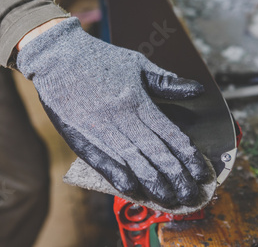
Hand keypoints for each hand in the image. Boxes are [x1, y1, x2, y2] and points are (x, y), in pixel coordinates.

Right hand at [17, 17, 209, 205]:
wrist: (56, 57)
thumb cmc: (99, 59)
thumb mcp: (136, 63)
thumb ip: (166, 81)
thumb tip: (196, 89)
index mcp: (137, 100)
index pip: (169, 134)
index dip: (188, 156)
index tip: (201, 171)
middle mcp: (121, 118)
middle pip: (155, 153)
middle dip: (176, 177)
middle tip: (192, 194)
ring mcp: (99, 130)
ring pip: (132, 162)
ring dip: (153, 183)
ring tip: (170, 199)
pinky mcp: (80, 138)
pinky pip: (102, 162)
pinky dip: (118, 177)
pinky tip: (132, 190)